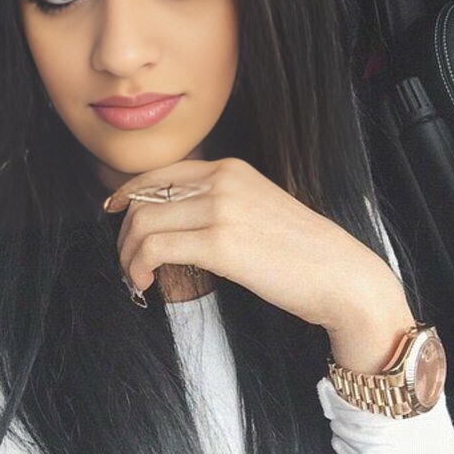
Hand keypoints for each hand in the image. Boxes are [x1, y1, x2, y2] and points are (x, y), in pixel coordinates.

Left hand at [105, 157, 406, 335]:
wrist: (341, 275)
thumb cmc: (303, 252)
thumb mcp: (259, 209)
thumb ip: (221, 204)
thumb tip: (179, 222)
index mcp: (231, 169)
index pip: (160, 172)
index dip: (128, 192)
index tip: (113, 211)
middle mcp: (222, 180)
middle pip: (145, 198)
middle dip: (125, 232)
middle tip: (127, 260)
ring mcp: (221, 209)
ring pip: (144, 222)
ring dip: (128, 254)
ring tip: (135, 277)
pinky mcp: (221, 243)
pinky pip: (156, 247)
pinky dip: (139, 266)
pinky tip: (145, 284)